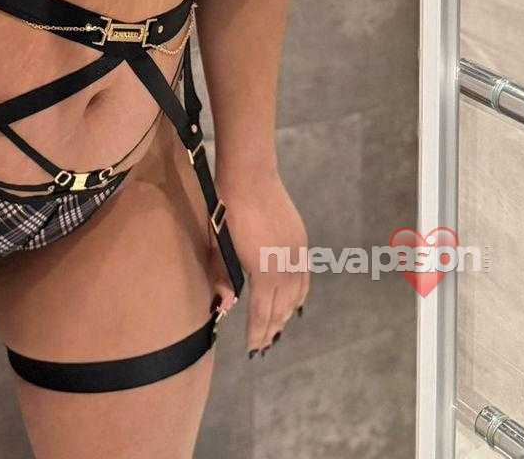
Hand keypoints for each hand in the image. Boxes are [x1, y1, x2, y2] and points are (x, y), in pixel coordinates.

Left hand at [207, 167, 307, 355]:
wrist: (250, 176)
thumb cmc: (227, 209)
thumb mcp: (219, 245)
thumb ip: (223, 276)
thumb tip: (225, 305)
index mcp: (263, 271)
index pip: (261, 312)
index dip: (257, 331)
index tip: (253, 347)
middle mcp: (285, 267)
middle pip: (281, 307)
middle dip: (272, 327)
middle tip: (265, 344)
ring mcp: (297, 254)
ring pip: (296, 295)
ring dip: (287, 313)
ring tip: (278, 327)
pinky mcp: (301, 242)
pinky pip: (304, 277)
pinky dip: (300, 294)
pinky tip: (296, 301)